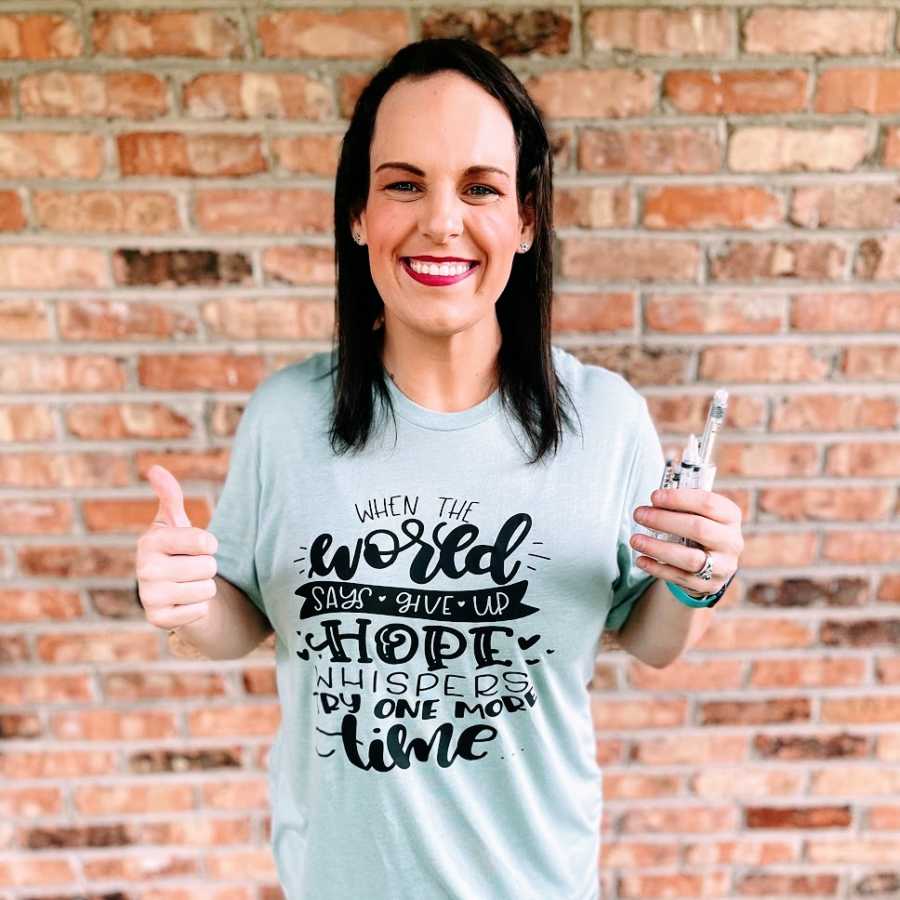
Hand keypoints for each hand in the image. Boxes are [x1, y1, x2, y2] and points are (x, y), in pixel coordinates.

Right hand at [136, 464, 218, 629]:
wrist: (168, 591)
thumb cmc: (176, 550)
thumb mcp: (174, 522)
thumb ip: (170, 496)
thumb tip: (155, 469)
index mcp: (151, 541)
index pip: (204, 541)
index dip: (210, 544)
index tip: (199, 545)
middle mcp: (145, 568)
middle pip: (209, 567)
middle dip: (207, 568)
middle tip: (190, 568)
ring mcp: (149, 596)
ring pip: (207, 589)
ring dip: (204, 588)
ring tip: (187, 584)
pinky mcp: (158, 620)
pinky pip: (200, 611)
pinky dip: (199, 608)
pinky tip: (184, 603)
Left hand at [630, 488, 742, 598]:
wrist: (715, 564)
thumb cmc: (701, 529)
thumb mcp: (701, 513)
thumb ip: (683, 504)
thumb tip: (655, 500)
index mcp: (730, 516)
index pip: (708, 503)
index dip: (679, 498)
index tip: (654, 496)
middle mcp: (731, 541)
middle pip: (698, 529)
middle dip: (664, 521)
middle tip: (640, 515)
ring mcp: (722, 566)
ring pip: (689, 558)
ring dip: (658, 548)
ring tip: (636, 540)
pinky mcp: (709, 585)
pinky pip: (680, 577)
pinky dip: (657, 568)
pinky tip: (641, 559)